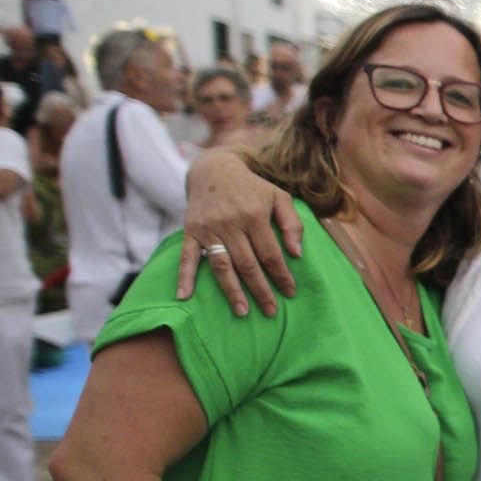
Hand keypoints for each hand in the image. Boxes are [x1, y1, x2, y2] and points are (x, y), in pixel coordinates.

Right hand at [177, 149, 301, 316]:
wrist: (214, 169)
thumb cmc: (253, 188)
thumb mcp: (279, 197)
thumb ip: (293, 223)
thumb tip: (297, 254)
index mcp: (255, 216)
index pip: (271, 254)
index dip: (281, 275)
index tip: (290, 292)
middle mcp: (230, 223)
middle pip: (248, 264)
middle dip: (261, 290)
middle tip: (271, 311)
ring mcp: (208, 229)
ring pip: (221, 265)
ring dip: (231, 291)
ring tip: (242, 311)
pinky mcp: (191, 231)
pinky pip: (187, 257)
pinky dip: (184, 277)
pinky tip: (184, 296)